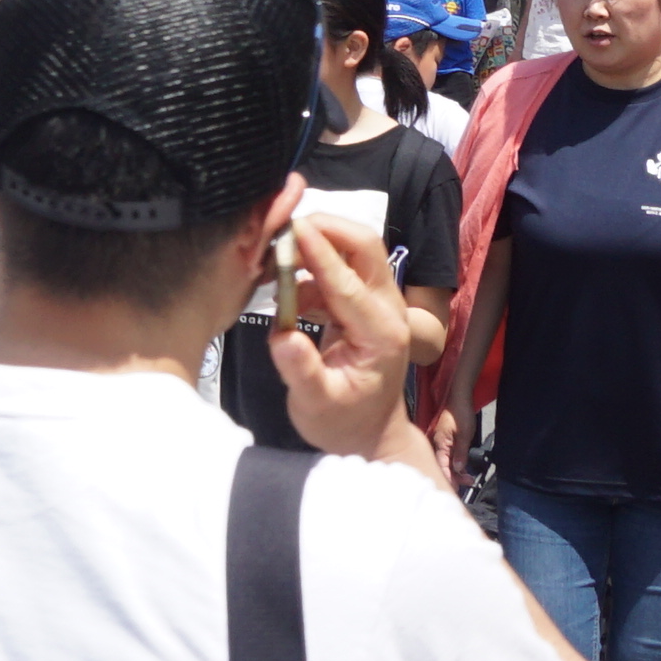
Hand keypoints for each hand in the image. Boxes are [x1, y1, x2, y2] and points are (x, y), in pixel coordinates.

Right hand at [254, 201, 439, 467]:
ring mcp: (379, 303)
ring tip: (273, 257)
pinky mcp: (363, 302)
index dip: (317, 253)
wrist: (369, 434)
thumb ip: (301, 371)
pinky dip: (311, 264)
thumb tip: (282, 336)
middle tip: (280, 229)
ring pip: (353, 250)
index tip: (288, 227)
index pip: (347, 282)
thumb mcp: (316, 406)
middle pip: (364, 247)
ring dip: (316, 243)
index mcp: (381, 334)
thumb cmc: (342, 423)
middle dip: (325, 229)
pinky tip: (283, 285)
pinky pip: (339, 267)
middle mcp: (388, 310)